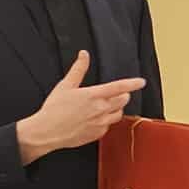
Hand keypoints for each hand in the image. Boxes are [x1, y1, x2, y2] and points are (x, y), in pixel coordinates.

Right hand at [16, 51, 146, 162]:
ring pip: (119, 113)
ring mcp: (101, 123)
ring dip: (116, 108)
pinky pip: (109, 125)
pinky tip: (94, 118)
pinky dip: (106, 120)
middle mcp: (100, 109)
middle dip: (122, 95)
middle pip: (123, 100)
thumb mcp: (65, 85)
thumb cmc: (54, 109)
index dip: (133, 83)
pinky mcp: (98, 134)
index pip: (120, 87)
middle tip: (113, 94)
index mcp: (94, 95)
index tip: (141, 82)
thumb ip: (78, 69)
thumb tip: (84, 55)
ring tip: (103, 106)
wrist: (46, 132)